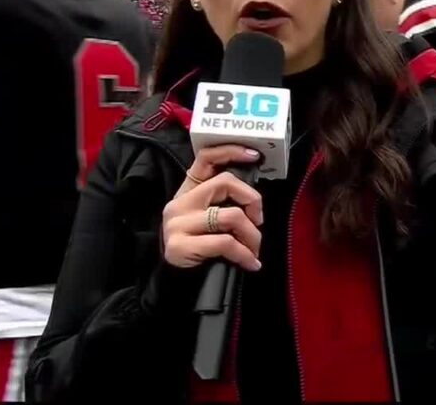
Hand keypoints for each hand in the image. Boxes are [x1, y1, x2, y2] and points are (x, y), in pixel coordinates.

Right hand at [163, 145, 264, 270]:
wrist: (177, 284)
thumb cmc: (201, 249)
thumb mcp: (210, 220)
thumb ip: (225, 202)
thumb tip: (255, 198)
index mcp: (189, 191)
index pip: (205, 159)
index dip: (230, 151)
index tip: (254, 154)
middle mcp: (180, 203)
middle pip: (226, 182)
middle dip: (252, 201)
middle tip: (258, 222)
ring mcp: (177, 224)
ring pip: (231, 215)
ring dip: (252, 235)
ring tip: (253, 249)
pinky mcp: (179, 245)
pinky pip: (225, 243)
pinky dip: (245, 254)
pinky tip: (251, 263)